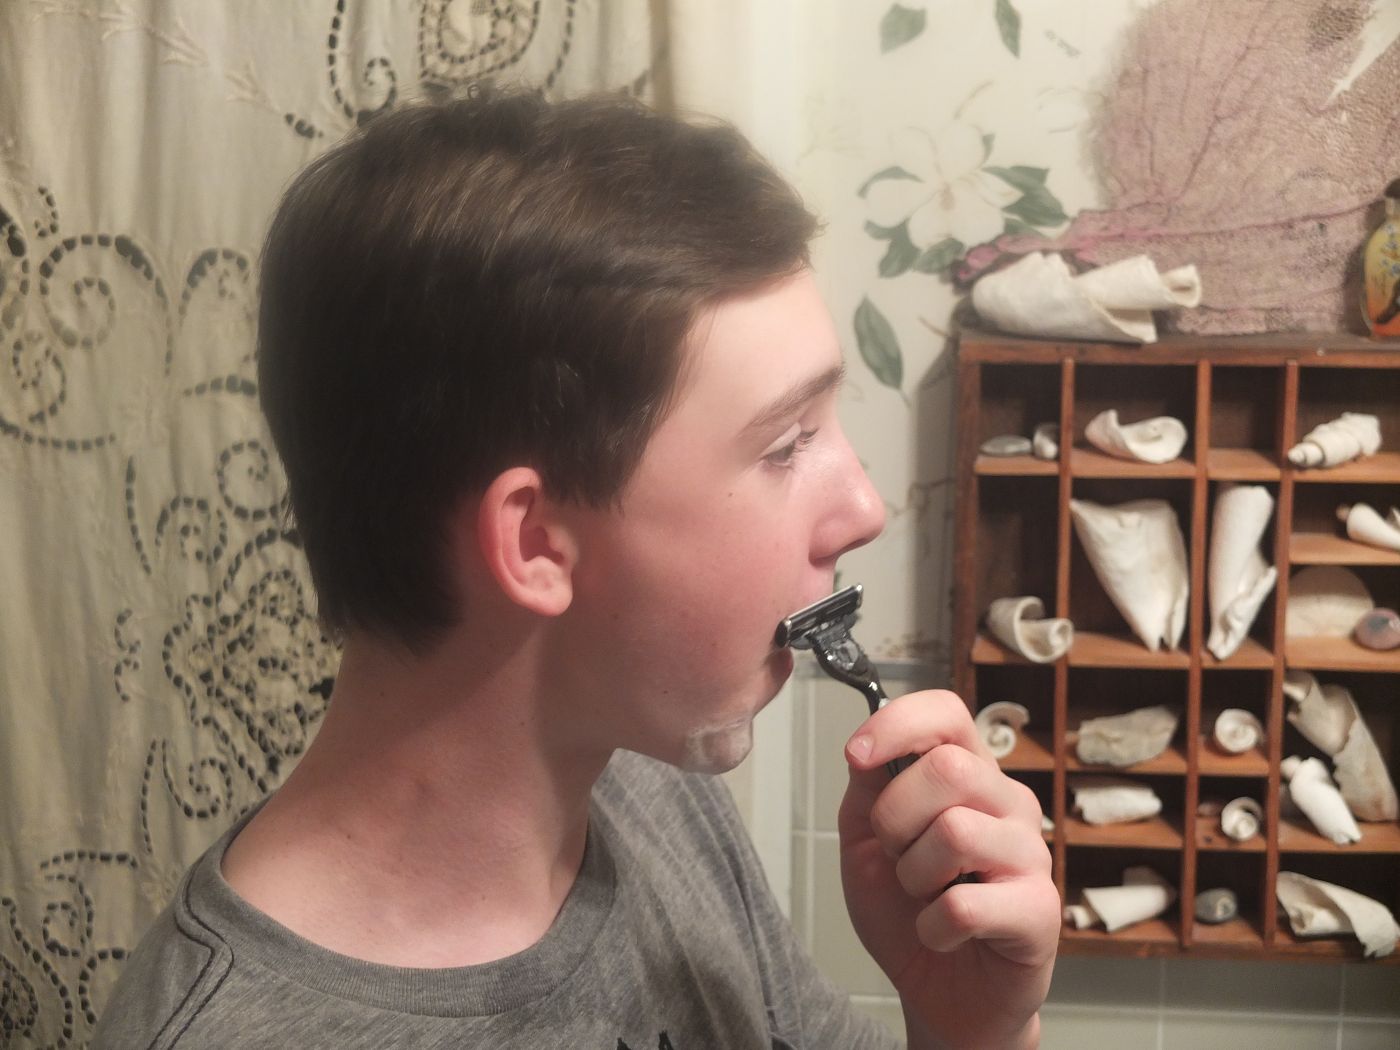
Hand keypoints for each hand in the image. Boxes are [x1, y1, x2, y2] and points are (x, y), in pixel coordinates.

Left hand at [837, 690, 1058, 1049]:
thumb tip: (864, 749)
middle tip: (896, 857)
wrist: (940, 992)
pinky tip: (943, 933)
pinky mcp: (1039, 911)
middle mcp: (1007, 803)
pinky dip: (932, 926)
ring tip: (924, 897)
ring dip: (914, 875)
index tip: (856, 756)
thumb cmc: (908, 909)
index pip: (947, 713)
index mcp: (968, 774)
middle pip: (947, 767)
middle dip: (896, 818)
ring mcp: (1030, 855)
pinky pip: (965, 904)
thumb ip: (867, 791)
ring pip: (955, 831)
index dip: (897, 723)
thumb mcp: (866, 843)